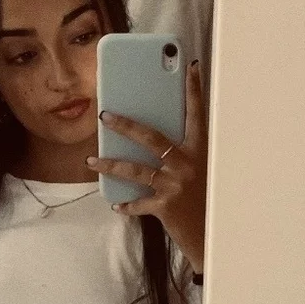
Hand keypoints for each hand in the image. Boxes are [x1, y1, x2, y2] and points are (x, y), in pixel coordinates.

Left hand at [87, 60, 207, 272]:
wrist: (213, 236)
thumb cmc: (207, 200)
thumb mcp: (202, 171)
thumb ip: (184, 155)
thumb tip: (156, 141)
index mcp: (201, 151)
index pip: (197, 114)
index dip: (194, 90)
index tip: (191, 67)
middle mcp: (188, 165)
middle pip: (152, 137)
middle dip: (126, 125)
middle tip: (105, 116)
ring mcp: (175, 185)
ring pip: (135, 169)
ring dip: (110, 164)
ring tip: (92, 160)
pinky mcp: (165, 206)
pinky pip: (138, 202)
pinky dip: (126, 204)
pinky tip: (115, 203)